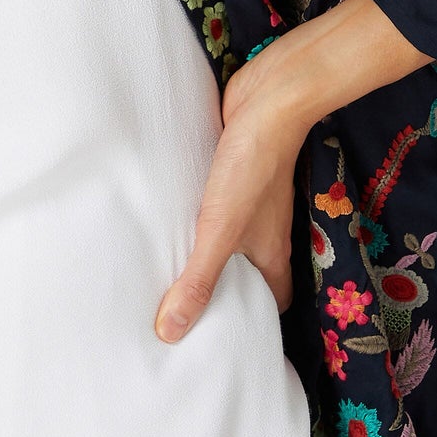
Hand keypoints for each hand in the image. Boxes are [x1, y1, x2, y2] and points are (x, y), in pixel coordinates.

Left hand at [154, 65, 304, 341]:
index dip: (252, 321)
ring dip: (205, 251)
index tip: (222, 337)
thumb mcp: (220, 231)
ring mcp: (250, 201)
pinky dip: (196, 217)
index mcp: (271, 253)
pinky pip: (215, 206)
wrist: (268, 99)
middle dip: (221, 290)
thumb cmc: (252, 167)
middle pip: (248, 271)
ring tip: (164, 270)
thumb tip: (171, 333)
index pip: (272, 301)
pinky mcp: (231, 174)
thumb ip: (197, 279)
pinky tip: (168, 217)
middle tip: (182, 308)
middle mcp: (264, 231)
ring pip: (231, 238)